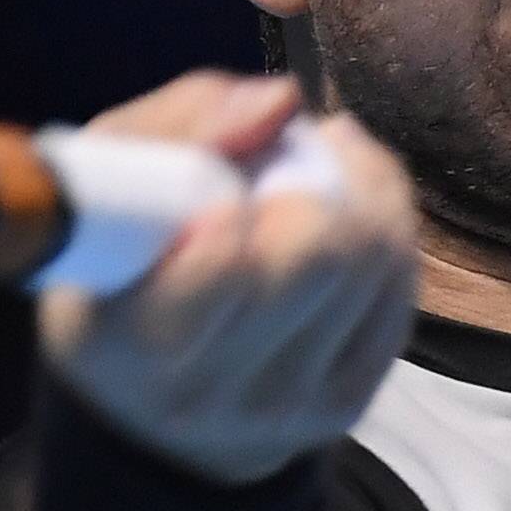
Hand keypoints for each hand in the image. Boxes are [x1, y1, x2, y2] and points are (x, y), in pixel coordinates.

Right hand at [36, 70, 418, 483]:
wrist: (148, 387)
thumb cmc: (120, 257)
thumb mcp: (108, 174)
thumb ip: (183, 123)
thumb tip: (285, 102)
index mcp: (131, 344)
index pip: (223, 268)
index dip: (235, 206)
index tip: (222, 191)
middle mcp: (213, 393)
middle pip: (324, 254)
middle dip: (307, 186)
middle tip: (272, 171)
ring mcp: (290, 408)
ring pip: (376, 258)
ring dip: (353, 191)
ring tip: (306, 178)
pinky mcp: (350, 401)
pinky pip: (402, 280)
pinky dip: (382, 220)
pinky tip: (341, 206)